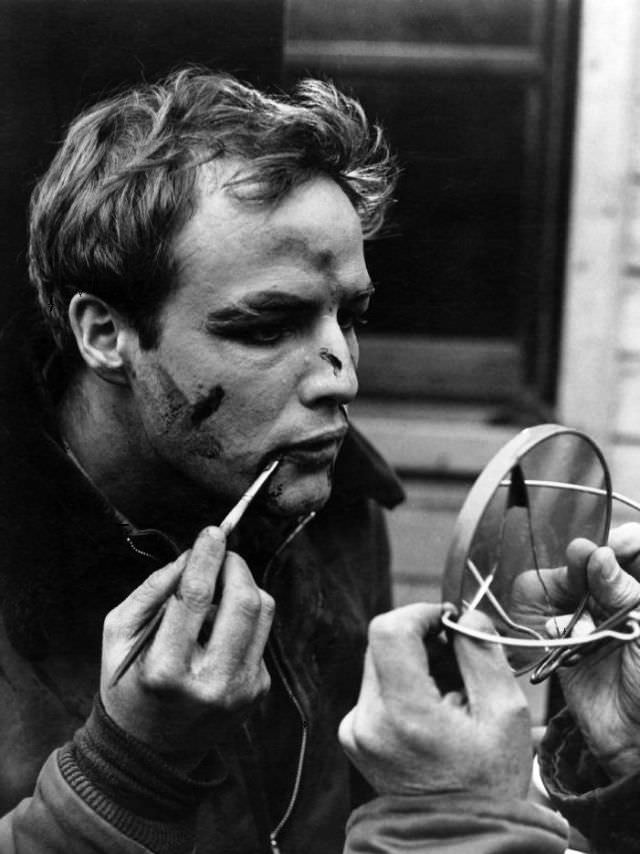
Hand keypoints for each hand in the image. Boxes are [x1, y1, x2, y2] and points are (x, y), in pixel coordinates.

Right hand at [100, 526, 273, 769]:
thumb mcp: (118, 637)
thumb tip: (189, 556)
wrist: (151, 750)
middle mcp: (210, 683)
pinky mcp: (258, 691)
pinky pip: (262, 635)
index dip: (206, 556)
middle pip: (243, 601)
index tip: (212, 532)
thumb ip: (150, 592)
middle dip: (235, 565)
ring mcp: (240, 691)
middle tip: (222, 553)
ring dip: (246, 586)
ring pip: (263, 613)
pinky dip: (245, 618)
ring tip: (222, 587)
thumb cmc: (128, 684)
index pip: (195, 596)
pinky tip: (221, 627)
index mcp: (166, 670)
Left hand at [338, 604, 531, 799]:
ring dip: (414, 663)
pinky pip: (375, 690)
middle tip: (458, 660)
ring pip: (379, 664)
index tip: (448, 622)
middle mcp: (368, 720)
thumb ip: (483, 654)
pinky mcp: (354, 737)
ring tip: (451, 693)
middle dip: (422, 640)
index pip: (388, 630)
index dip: (420, 613)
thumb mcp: (506, 714)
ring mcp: (356, 731)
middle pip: (383, 644)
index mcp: (405, 714)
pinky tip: (434, 711)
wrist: (461, 839)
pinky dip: (403, 686)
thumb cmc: (490, 783)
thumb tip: (465, 615)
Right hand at [548, 532, 639, 779]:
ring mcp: (593, 621)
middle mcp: (620, 604)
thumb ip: (626, 591)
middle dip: (587, 562)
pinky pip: (550, 619)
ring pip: (570, 586)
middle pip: (597, 564)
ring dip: (569, 593)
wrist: (637, 743)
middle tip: (580, 558)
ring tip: (582, 617)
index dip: (627, 543)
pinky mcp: (567, 642)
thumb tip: (600, 555)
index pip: (636, 552)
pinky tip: (566, 636)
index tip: (617, 544)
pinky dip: (555, 624)